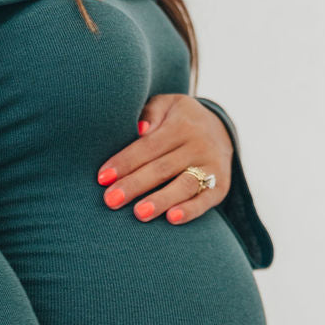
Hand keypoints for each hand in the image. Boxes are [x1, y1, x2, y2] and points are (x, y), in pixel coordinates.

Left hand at [96, 93, 233, 224]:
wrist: (221, 130)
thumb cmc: (179, 120)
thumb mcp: (167, 105)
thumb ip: (151, 113)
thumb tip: (140, 129)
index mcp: (181, 125)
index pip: (148, 146)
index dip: (125, 162)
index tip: (103, 178)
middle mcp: (199, 145)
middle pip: (162, 168)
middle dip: (135, 185)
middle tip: (111, 200)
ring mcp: (212, 166)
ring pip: (184, 185)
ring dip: (161, 200)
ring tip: (139, 213)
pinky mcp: (221, 186)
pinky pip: (205, 200)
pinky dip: (191, 210)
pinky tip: (172, 219)